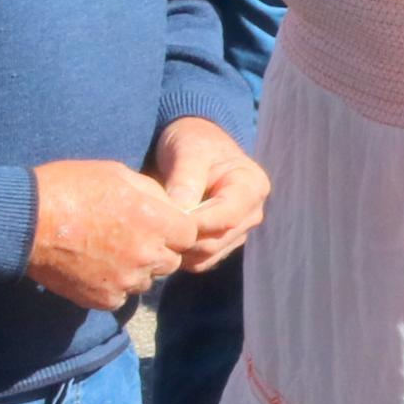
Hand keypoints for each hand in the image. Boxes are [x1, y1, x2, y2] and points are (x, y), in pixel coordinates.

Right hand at [27, 159, 194, 311]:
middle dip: (159, 250)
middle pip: (171, 261)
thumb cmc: (69, 188)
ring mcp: (125, 280)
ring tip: (108, 250)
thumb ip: (152, 192)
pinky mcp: (103, 299)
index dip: (176, 228)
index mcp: (156, 220)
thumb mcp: (117, 174)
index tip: (160, 223)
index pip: (190, 234)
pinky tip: (94, 266)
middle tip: (132, 236)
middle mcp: (146, 254)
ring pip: (147, 280)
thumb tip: (170, 204)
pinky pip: (121, 296)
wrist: (25, 222)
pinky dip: (113, 285)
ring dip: (136, 269)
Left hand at [149, 117, 269, 273]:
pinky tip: (163, 236)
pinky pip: (200, 261)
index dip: (195, 223)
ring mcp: (238, 231)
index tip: (165, 218)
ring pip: (207, 255)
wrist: (195, 146)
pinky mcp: (222, 243)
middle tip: (151, 227)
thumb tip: (181, 208)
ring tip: (155, 230)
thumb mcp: (189, 150)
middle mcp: (251, 213)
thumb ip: (186, 177)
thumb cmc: (194, 143)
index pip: (226, 218)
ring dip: (179, 248)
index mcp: (252, 187)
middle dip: (183, 237)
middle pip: (216, 241)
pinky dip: (180, 254)